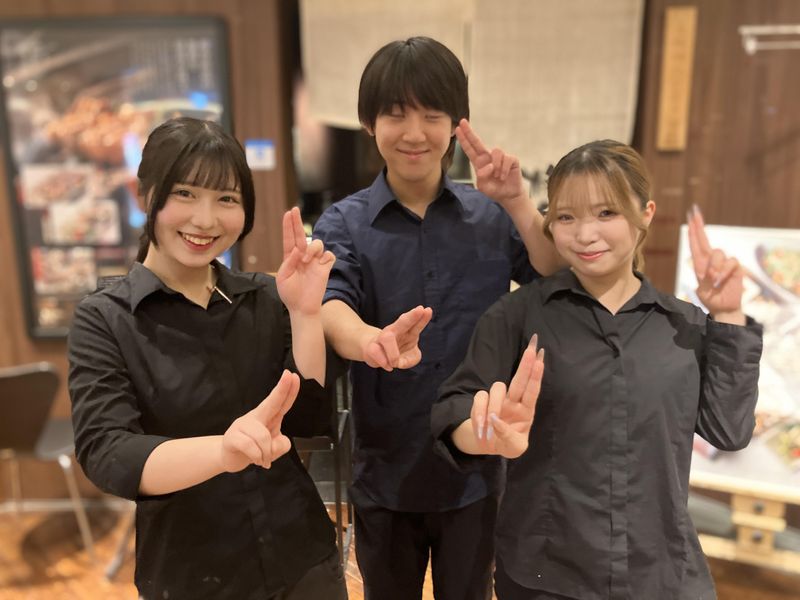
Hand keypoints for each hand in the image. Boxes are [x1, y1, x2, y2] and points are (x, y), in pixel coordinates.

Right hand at [221, 370, 299, 471]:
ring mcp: (242, 425)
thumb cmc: (255, 449)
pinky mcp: (232, 437)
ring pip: (263, 437)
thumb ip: (281, 445)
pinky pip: (250, 446)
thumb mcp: (274, 450)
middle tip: (290, 374)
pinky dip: (257, 457)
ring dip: (266, 453)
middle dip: (282, 389)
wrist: (231, 458)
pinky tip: (257, 461)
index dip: (288, 390)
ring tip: (263, 460)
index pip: (280, 402)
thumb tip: (276, 443)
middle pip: (271, 402)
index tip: (294, 375)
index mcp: (268, 417)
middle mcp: (256, 417)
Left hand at [276, 207, 335, 314]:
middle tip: (295, 211)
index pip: (289, 238)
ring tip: (306, 260)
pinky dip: (324, 257)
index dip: (288, 226)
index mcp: (290, 258)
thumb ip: (289, 262)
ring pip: (317, 244)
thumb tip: (298, 250)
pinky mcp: (325, 268)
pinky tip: (318, 264)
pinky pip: (329, 255)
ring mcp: (315, 262)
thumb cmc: (290, 294)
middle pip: (302, 235)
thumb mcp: (283, 277)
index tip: (288, 213)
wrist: (302, 308)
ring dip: (311, 249)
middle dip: (298, 222)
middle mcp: (303, 256)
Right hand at [362, 305, 432, 370]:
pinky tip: (388, 366)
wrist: (374, 351)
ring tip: (395, 363)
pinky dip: (383, 360)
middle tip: (420, 310)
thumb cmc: (396, 351)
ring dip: (393, 353)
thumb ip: (412, 359)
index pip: (416, 324)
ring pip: (387, 338)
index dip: (422, 319)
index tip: (428, 310)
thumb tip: (400, 362)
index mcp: (407, 331)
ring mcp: (382, 338)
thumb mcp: (410, 357)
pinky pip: (375, 352)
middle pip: (403, 322)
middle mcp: (395, 331)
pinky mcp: (371, 347)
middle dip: (412, 316)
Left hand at [455, 118, 526, 206]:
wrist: (508, 195)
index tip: (457, 129)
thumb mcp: (483, 187)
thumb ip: (482, 177)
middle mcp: (488, 157)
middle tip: (462, 121)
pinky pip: (506, 159)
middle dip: (470, 132)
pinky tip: (503, 177)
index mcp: (479, 162)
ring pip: (495, 152)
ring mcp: (500, 157)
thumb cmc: (494, 189)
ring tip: (497, 177)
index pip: (469, 149)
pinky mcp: (511, 159)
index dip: (463, 139)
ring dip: (496, 166)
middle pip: (478, 142)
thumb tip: (488, 166)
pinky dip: (503, 170)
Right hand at [471, 335, 543, 457]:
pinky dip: (479, 413)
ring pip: (497, 389)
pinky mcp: (482, 401)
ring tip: (488, 432)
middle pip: (520, 379)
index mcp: (526, 411)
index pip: (532, 390)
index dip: (537, 375)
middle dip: (526, 364)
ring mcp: (498, 399)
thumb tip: (495, 419)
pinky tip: (481, 428)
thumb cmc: (507, 444)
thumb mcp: (514, 448)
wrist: (488, 447)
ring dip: (493, 408)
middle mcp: (514, 401)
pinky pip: (480, 398)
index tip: (541, 358)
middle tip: (532, 348)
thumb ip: (507, 436)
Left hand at [686, 205, 744, 319]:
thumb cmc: (711, 298)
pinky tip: (722, 279)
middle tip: (694, 212)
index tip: (690, 217)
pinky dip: (725, 270)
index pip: (695, 244)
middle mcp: (711, 260)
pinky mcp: (735, 267)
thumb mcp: (703, 290)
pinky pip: (731, 261)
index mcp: (699, 264)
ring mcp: (723, 263)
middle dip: (699, 225)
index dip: (693, 231)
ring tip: (714, 278)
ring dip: (714, 265)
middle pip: (705, 239)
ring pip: (718, 252)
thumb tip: (712, 269)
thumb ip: (706, 279)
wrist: (725, 308)